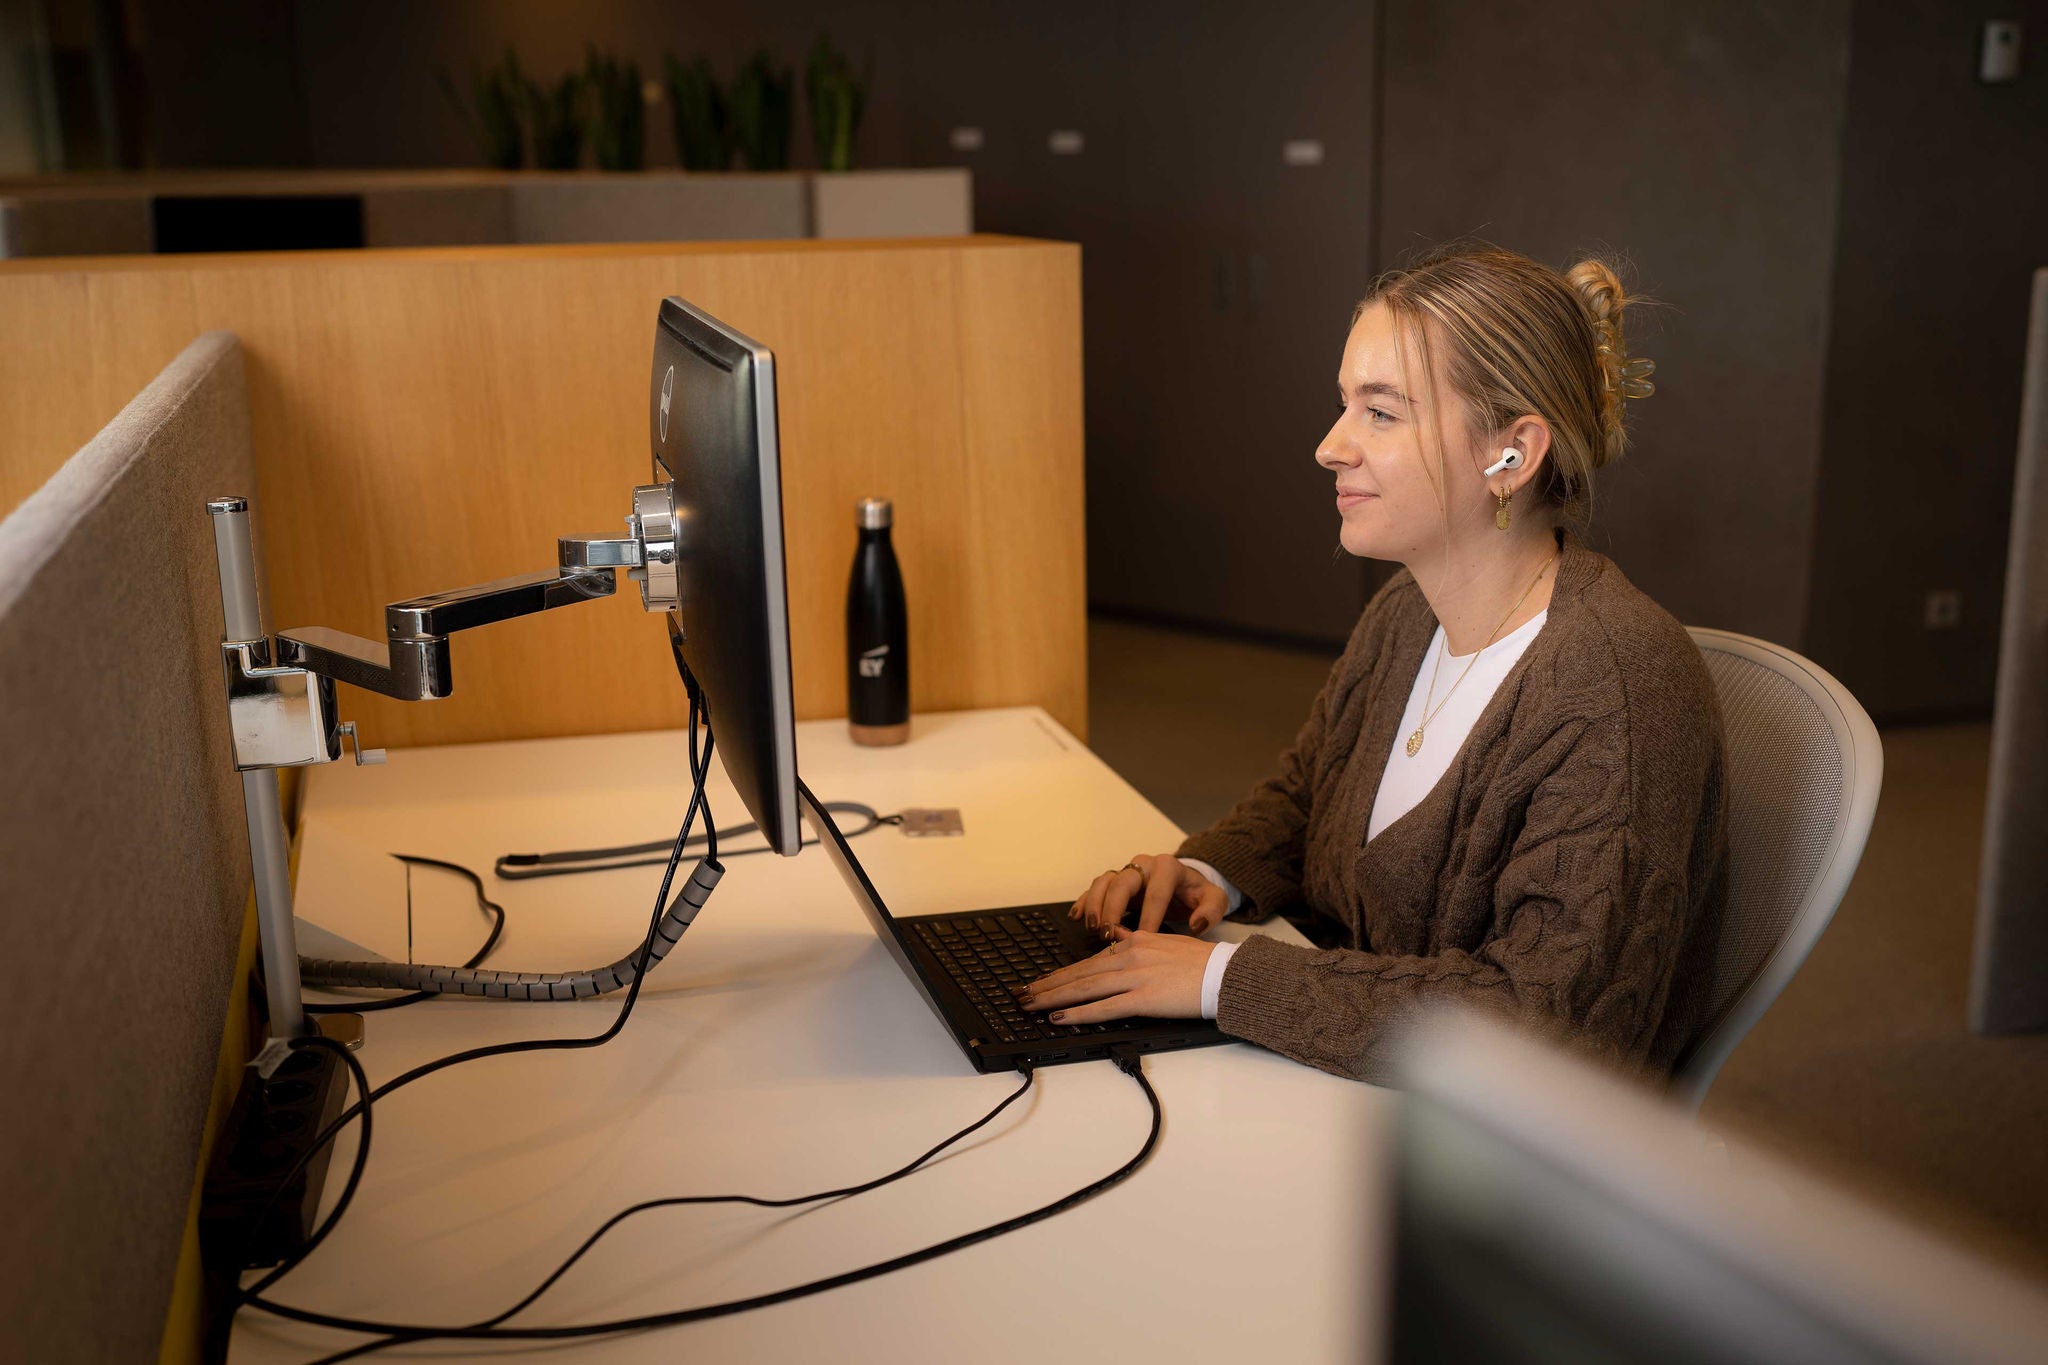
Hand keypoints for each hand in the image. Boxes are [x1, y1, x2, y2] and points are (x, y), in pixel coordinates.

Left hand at [1016, 926, 1213, 1023]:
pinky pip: (1104, 1007)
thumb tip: (1113, 934)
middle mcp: (1129, 956)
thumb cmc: (1199, 961)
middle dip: (1046, 985)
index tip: (1040, 980)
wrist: (1223, 973)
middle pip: (1079, 973)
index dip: (1061, 972)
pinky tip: (1060, 1017)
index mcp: (1133, 941)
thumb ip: (1134, 938)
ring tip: (1030, 1005)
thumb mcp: (1163, 939)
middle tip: (1021, 994)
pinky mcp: (1143, 998)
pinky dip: (1079, 1013)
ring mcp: (1134, 977)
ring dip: (1053, 997)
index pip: (1088, 960)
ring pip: (1084, 988)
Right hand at [1071, 852, 1227, 938]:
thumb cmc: (1197, 894)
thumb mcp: (1215, 900)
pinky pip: (1094, 887)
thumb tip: (1197, 924)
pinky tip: (1076, 917)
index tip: (1144, 938)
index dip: (1149, 916)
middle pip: (1121, 882)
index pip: (1156, 892)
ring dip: (1095, 905)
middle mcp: (1144, 866)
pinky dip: (1083, 901)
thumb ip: (1212, 910)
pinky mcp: (1114, 882)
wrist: (1186, 883)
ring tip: (1093, 928)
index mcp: (1168, 868)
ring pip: (1104, 882)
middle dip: (1113, 909)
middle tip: (1108, 934)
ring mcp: (1126, 872)